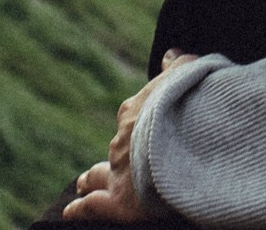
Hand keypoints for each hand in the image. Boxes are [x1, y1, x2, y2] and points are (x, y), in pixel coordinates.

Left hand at [64, 50, 194, 222]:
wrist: (187, 138)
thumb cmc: (194, 104)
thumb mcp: (190, 73)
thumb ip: (177, 65)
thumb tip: (168, 53)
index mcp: (135, 111)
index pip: (130, 114)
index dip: (136, 120)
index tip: (141, 124)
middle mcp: (121, 141)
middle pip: (114, 147)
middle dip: (114, 153)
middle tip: (111, 151)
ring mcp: (118, 172)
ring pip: (97, 176)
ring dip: (90, 179)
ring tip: (81, 183)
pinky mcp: (120, 201)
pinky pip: (93, 205)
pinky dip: (82, 207)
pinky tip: (72, 211)